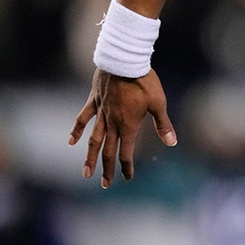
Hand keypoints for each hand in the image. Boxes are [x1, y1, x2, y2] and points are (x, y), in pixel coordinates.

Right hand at [69, 68, 176, 187]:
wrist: (124, 61)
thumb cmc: (145, 81)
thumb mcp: (159, 103)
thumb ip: (163, 125)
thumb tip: (172, 143)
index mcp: (129, 126)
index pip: (127, 152)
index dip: (127, 166)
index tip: (127, 177)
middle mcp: (112, 123)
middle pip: (108, 150)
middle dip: (107, 169)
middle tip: (105, 184)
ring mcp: (101, 113)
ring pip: (93, 139)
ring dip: (89, 157)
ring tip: (85, 172)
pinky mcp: (94, 101)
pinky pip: (83, 118)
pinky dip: (77, 130)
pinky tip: (71, 141)